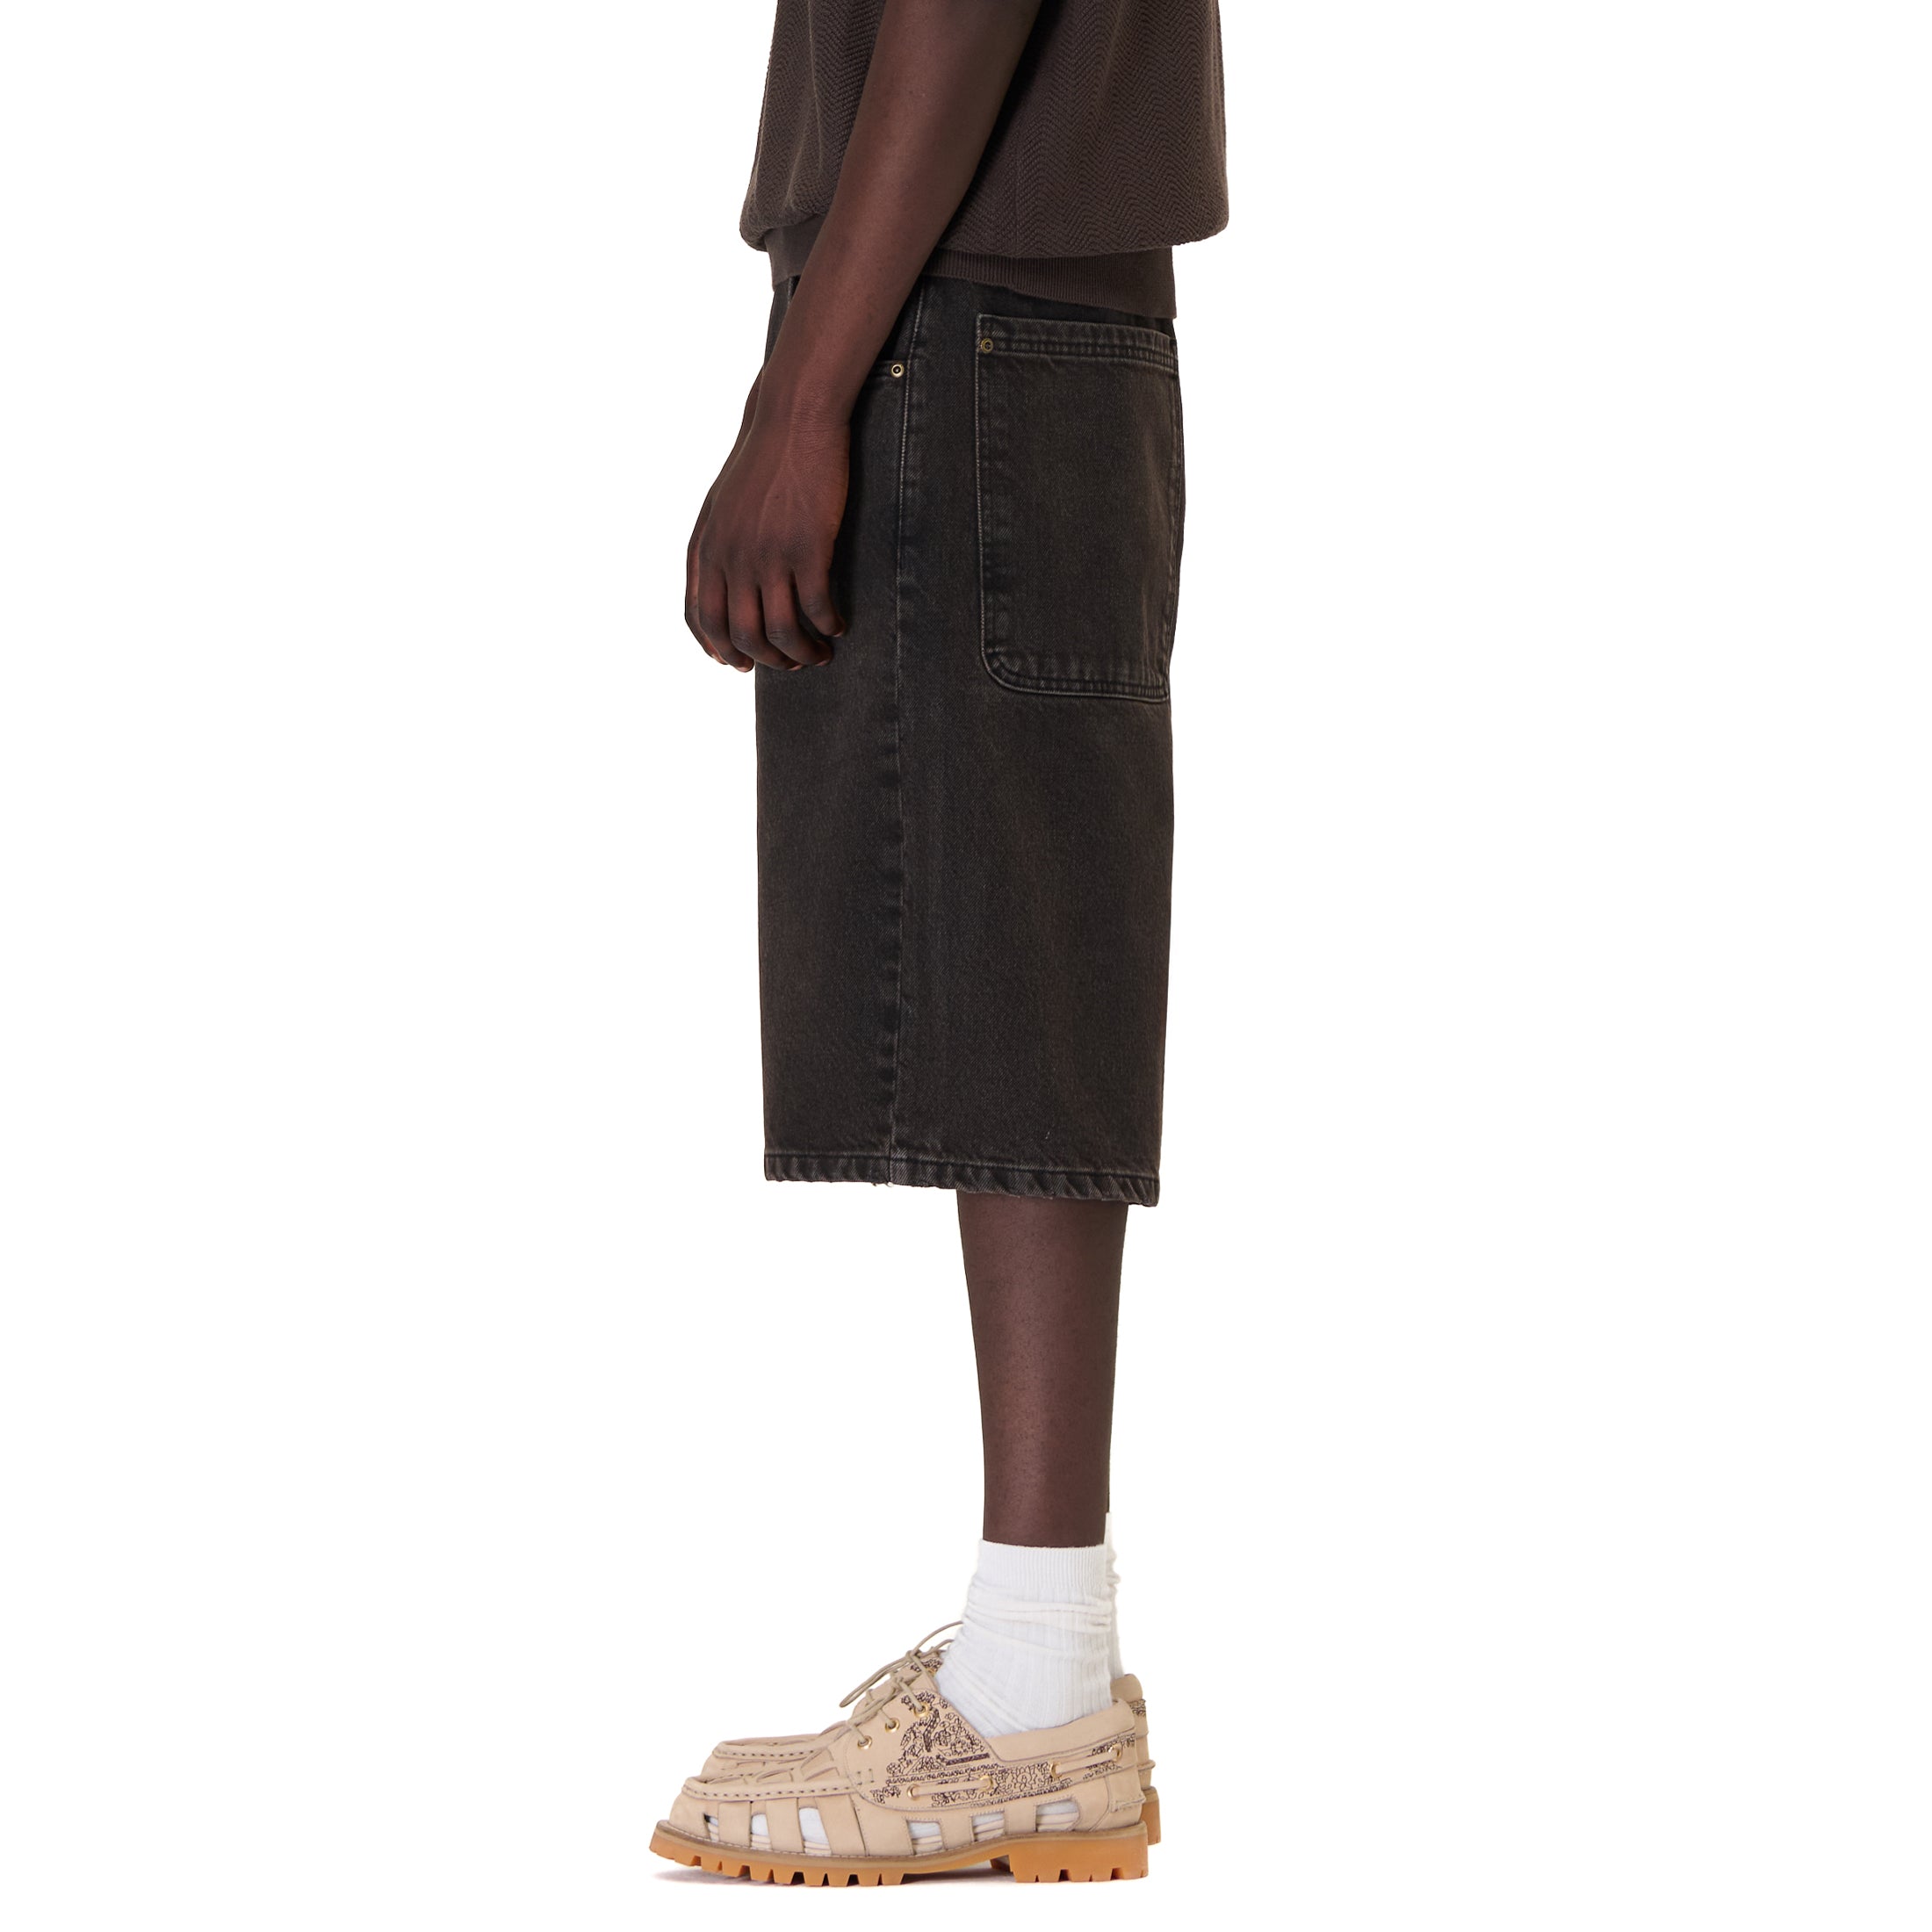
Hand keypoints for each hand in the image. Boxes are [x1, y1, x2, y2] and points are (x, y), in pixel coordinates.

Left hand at [685, 376, 848, 671]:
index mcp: (705, 549)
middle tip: (791, 663)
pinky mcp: (808, 549)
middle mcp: (731, 559)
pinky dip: (829, 627)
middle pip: (743, 636)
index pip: (701, 619)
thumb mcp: (720, 507)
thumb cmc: (760, 461)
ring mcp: (768, 556)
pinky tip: (838, 626)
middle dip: (768, 660)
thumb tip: (724, 587)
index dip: (720, 649)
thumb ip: (717, 549)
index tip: (739, 665)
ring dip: (802, 654)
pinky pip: (817, 609)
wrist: (790, 421)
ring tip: (819, 655)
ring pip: (781, 632)